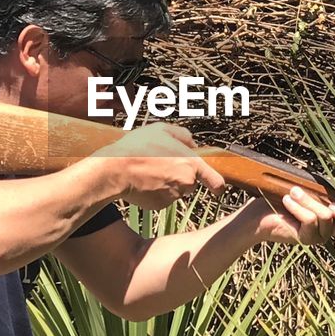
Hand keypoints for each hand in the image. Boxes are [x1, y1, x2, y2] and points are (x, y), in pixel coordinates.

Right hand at [93, 122, 225, 210]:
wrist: (115, 169)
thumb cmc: (138, 147)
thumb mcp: (161, 130)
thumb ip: (182, 135)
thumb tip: (193, 144)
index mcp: (191, 164)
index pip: (216, 181)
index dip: (218, 185)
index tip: (219, 189)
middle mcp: (186, 183)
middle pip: (189, 182)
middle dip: (179, 176)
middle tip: (160, 165)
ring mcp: (173, 196)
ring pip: (174, 190)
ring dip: (165, 183)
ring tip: (148, 171)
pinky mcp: (159, 205)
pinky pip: (161, 198)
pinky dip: (154, 192)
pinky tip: (142, 182)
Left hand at [249, 186, 334, 244]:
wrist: (258, 213)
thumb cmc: (285, 198)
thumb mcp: (312, 189)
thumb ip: (333, 188)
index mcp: (333, 220)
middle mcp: (329, 231)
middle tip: (327, 196)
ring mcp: (318, 237)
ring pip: (326, 215)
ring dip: (309, 199)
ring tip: (292, 191)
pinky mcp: (306, 239)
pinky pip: (311, 219)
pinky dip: (299, 206)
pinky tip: (287, 200)